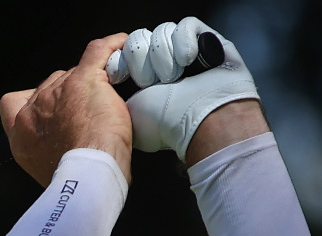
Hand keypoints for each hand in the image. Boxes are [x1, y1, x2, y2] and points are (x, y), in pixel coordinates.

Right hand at [0, 34, 133, 187]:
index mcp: (20, 136)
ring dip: (88, 83)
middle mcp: (33, 111)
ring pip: (71, 74)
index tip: (49, 111)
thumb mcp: (49, 170)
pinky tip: (120, 47)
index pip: (13, 105)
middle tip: (88, 114)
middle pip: (48, 87)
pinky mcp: (83, 81)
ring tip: (106, 97)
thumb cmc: (77, 181)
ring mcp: (56, 92)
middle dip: (67, 96)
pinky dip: (110, 48)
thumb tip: (67, 147)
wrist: (89, 177)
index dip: (32, 103)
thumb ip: (49, 151)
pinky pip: (96, 53)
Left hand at [125, 17, 261, 160]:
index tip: (121, 75)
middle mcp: (167, 64)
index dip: (123, 57)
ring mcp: (188, 52)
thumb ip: (116, 93)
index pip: (126, 51)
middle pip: (141, 38)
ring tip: (173, 77)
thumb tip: (112, 76)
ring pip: (163, 31)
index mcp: (146, 79)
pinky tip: (187, 61)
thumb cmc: (164, 123)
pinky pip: (187, 25)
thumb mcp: (127, 111)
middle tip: (150, 82)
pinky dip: (184, 40)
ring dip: (164, 54)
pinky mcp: (210, 42)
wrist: (198, 122)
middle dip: (142, 58)